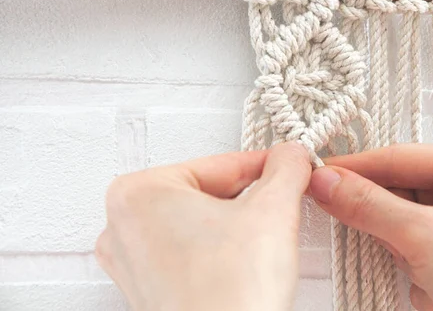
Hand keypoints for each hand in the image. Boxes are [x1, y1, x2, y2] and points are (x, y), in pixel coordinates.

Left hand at [96, 142, 310, 310]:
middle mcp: (121, 226)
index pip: (219, 164)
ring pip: (199, 222)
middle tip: (282, 201)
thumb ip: (285, 169)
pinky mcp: (146, 290)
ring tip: (263, 239)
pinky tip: (241, 263)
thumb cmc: (230, 295)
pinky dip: (218, 250)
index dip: (264, 164)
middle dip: (249, 196)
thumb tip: (292, 156)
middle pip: (206, 192)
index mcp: (138, 192)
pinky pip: (188, 251)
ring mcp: (131, 262)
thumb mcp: (272, 210)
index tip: (288, 165)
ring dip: (236, 223)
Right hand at [310, 144, 432, 310]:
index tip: (319, 175)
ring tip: (424, 270)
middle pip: (403, 189)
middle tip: (350, 219)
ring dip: (403, 248)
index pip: (401, 157)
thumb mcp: (424, 236)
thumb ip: (368, 205)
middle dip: (385, 218)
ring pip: (408, 221)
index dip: (356, 167)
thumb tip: (326, 182)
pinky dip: (416, 265)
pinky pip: (420, 245)